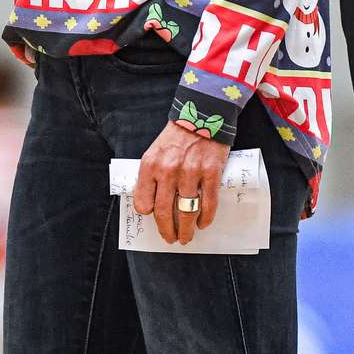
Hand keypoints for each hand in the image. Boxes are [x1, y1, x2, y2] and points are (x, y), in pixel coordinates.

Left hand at [132, 122, 230, 243]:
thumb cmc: (177, 136)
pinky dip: (205, 218)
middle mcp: (168, 170)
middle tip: (171, 239)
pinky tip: (203, 224)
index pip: (143, 201)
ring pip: (186, 211)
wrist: (202, 115)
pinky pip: (208, 203)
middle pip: (164, 211)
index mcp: (150, 165)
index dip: (148, 214)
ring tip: (186, 237)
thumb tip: (151, 203)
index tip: (153, 220)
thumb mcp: (155, 152)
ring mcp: (191, 172)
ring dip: (186, 229)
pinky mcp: (211, 172)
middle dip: (167, 230)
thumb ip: (152, 175)